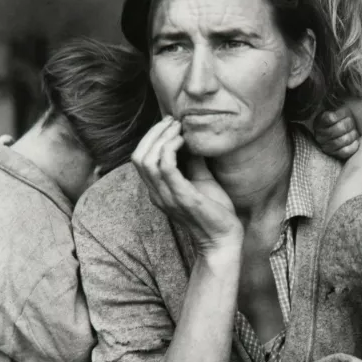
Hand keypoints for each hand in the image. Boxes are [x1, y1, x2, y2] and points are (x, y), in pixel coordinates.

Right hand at [131, 116, 242, 253]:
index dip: (151, 137)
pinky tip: (184, 141)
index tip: (170, 124)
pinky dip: (171, 149)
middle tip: (173, 122)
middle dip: (153, 133)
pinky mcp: (182, 197)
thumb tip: (193, 138)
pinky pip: (166, 168)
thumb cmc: (213, 211)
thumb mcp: (200, 180)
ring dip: (162, 138)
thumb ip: (192, 162)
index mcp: (158, 190)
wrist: (223, 239)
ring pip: (147, 160)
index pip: (139, 159)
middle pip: (138, 156)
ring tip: (178, 128)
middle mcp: (157, 194)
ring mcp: (167, 196)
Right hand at [313, 107, 358, 159]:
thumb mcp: (337, 110)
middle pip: (340, 128)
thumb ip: (336, 110)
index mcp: (319, 122)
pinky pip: (346, 151)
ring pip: (344, 139)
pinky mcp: (334, 155)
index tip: (345, 114)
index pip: (331, 118)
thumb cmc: (340, 119)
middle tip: (351, 122)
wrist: (340, 131)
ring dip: (353, 134)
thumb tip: (334, 117)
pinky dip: (354, 145)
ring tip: (353, 131)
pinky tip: (355, 141)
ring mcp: (325, 146)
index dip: (342, 115)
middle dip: (350, 124)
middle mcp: (319, 135)